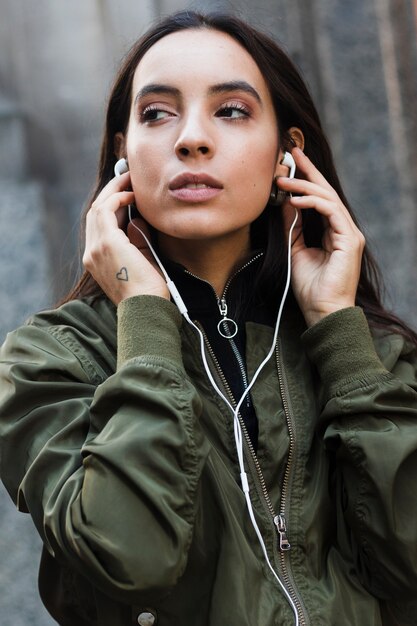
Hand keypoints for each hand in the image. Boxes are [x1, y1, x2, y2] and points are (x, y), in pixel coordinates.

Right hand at [83, 172, 168, 304]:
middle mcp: (91, 253)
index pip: (100, 226)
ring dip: (114, 191)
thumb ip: (136, 239)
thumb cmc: (148, 290)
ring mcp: (96, 248)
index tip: (126, 195)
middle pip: (95, 213)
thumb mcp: (141, 259)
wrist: (146, 307)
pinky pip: (105, 210)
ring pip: (97, 208)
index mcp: (98, 260)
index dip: (111, 206)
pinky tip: (132, 195)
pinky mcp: (106, 243)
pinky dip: (117, 198)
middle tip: (127, 178)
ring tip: (130, 179)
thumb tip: (137, 218)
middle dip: (111, 193)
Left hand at [278, 148, 364, 326]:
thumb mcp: (296, 250)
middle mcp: (344, 229)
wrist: (322, 312)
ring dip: (304, 186)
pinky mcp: (349, 240)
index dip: (306, 178)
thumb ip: (293, 226)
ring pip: (328, 198)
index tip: (290, 162)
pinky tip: (295, 199)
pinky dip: (313, 202)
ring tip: (283, 180)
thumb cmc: (310, 288)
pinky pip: (331, 212)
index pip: (320, 198)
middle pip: (326, 192)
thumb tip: (286, 202)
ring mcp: (349, 233)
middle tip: (290, 154)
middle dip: (308, 171)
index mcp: (333, 231)